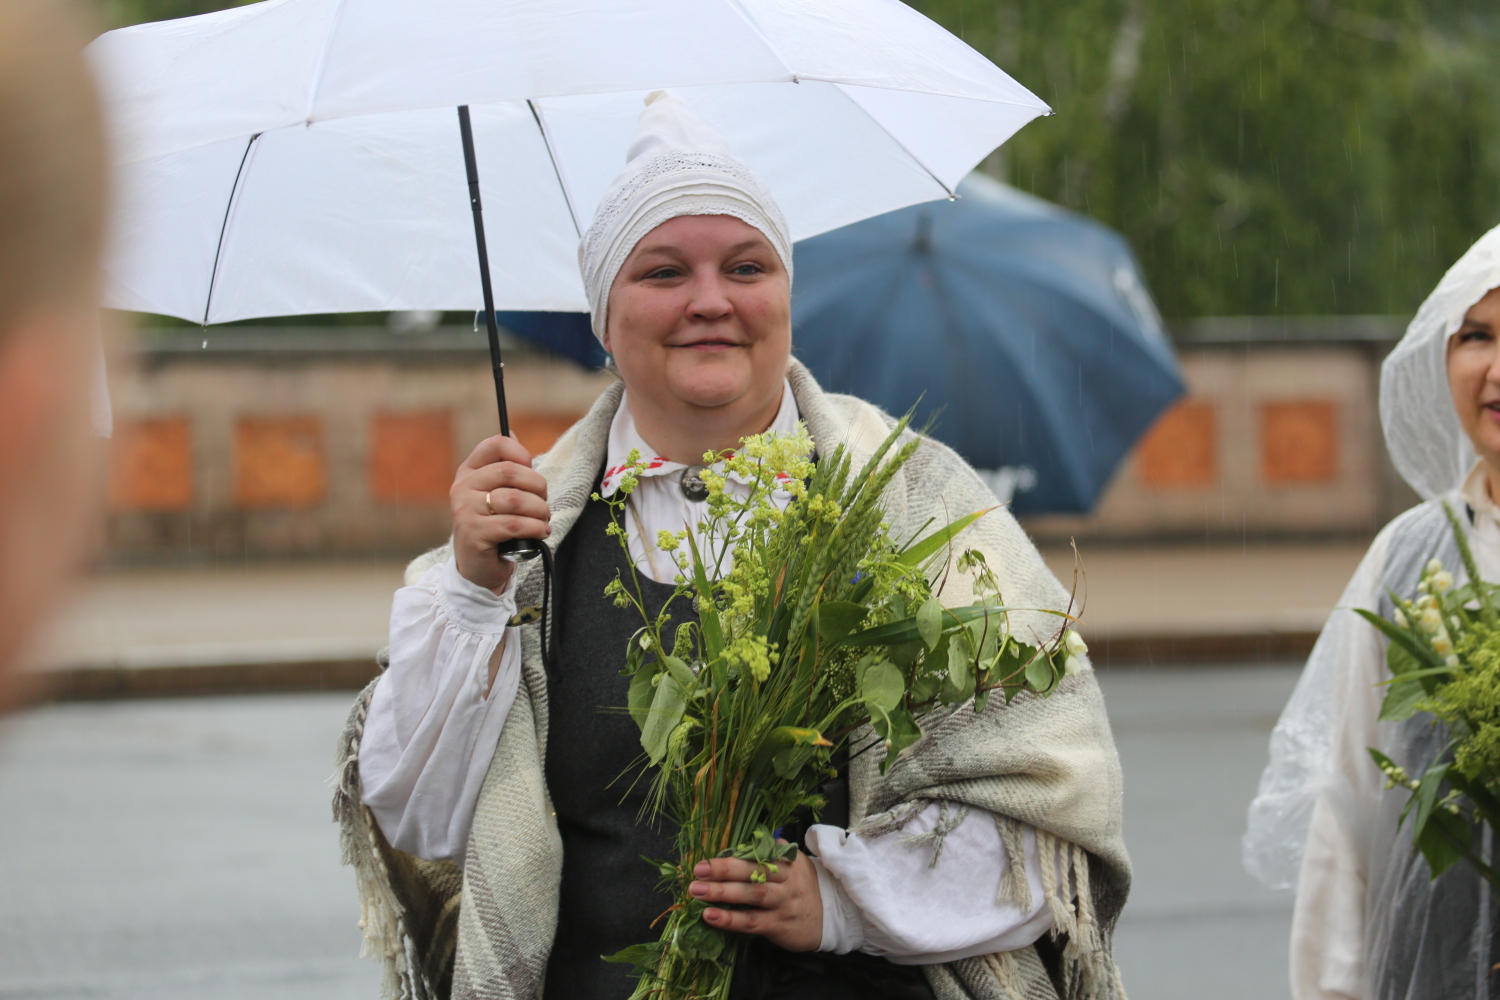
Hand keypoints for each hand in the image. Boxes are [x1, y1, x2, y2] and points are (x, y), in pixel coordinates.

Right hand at [450, 434, 549, 591]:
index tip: (532, 470)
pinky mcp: (474, 534)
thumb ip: (506, 468)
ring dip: (540, 510)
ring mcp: (466, 511)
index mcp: (469, 471)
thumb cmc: (494, 525)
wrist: (477, 566)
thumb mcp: (497, 494)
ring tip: (544, 520)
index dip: (521, 453)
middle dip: (538, 487)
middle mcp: (463, 487)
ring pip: (515, 500)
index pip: (495, 445)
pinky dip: (535, 528)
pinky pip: (514, 525)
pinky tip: (541, 532)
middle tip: (544, 502)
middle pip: (510, 471)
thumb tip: (512, 433)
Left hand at [689, 845, 822, 952]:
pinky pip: (752, 922)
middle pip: (754, 871)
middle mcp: (787, 880)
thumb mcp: (795, 866)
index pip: (758, 855)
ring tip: (697, 891)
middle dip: (724, 869)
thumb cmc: (801, 889)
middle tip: (698, 870)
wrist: (829, 919)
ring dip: (722, 893)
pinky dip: (730, 919)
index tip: (707, 858)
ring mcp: (783, 903)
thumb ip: (772, 854)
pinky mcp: (779, 925)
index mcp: (788, 862)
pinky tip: (710, 916)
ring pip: (752, 896)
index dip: (732, 856)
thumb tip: (743, 844)